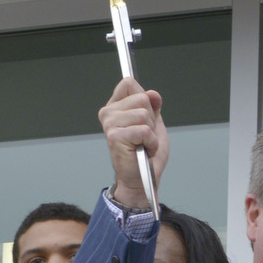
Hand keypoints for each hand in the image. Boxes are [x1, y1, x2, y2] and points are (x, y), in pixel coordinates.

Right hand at [98, 75, 169, 212]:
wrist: (142, 179)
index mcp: (115, 107)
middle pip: (141, 98)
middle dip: (151, 119)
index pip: (129, 83)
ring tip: (144, 144)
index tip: (145, 118)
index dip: (145, 99)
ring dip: (151, 133)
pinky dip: (151, 142)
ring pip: (144, 114)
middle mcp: (108, 113)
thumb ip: (153, 107)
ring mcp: (110, 124)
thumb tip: (153, 93)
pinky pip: (144, 130)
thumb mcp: (154, 125)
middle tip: (145, 136)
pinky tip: (144, 150)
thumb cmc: (146, 154)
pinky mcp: (115, 137)